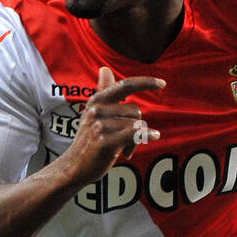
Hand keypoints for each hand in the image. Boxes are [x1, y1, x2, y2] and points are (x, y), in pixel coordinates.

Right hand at [63, 66, 163, 182]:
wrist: (74, 167)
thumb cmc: (88, 140)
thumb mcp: (93, 113)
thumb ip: (103, 92)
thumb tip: (105, 69)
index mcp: (97, 100)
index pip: (125, 85)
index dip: (145, 82)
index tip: (162, 83)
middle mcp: (97, 109)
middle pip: (135, 111)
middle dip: (136, 126)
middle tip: (126, 141)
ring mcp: (100, 126)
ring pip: (136, 125)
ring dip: (136, 140)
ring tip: (124, 150)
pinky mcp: (105, 142)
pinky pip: (134, 134)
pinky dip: (146, 135)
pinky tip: (154, 136)